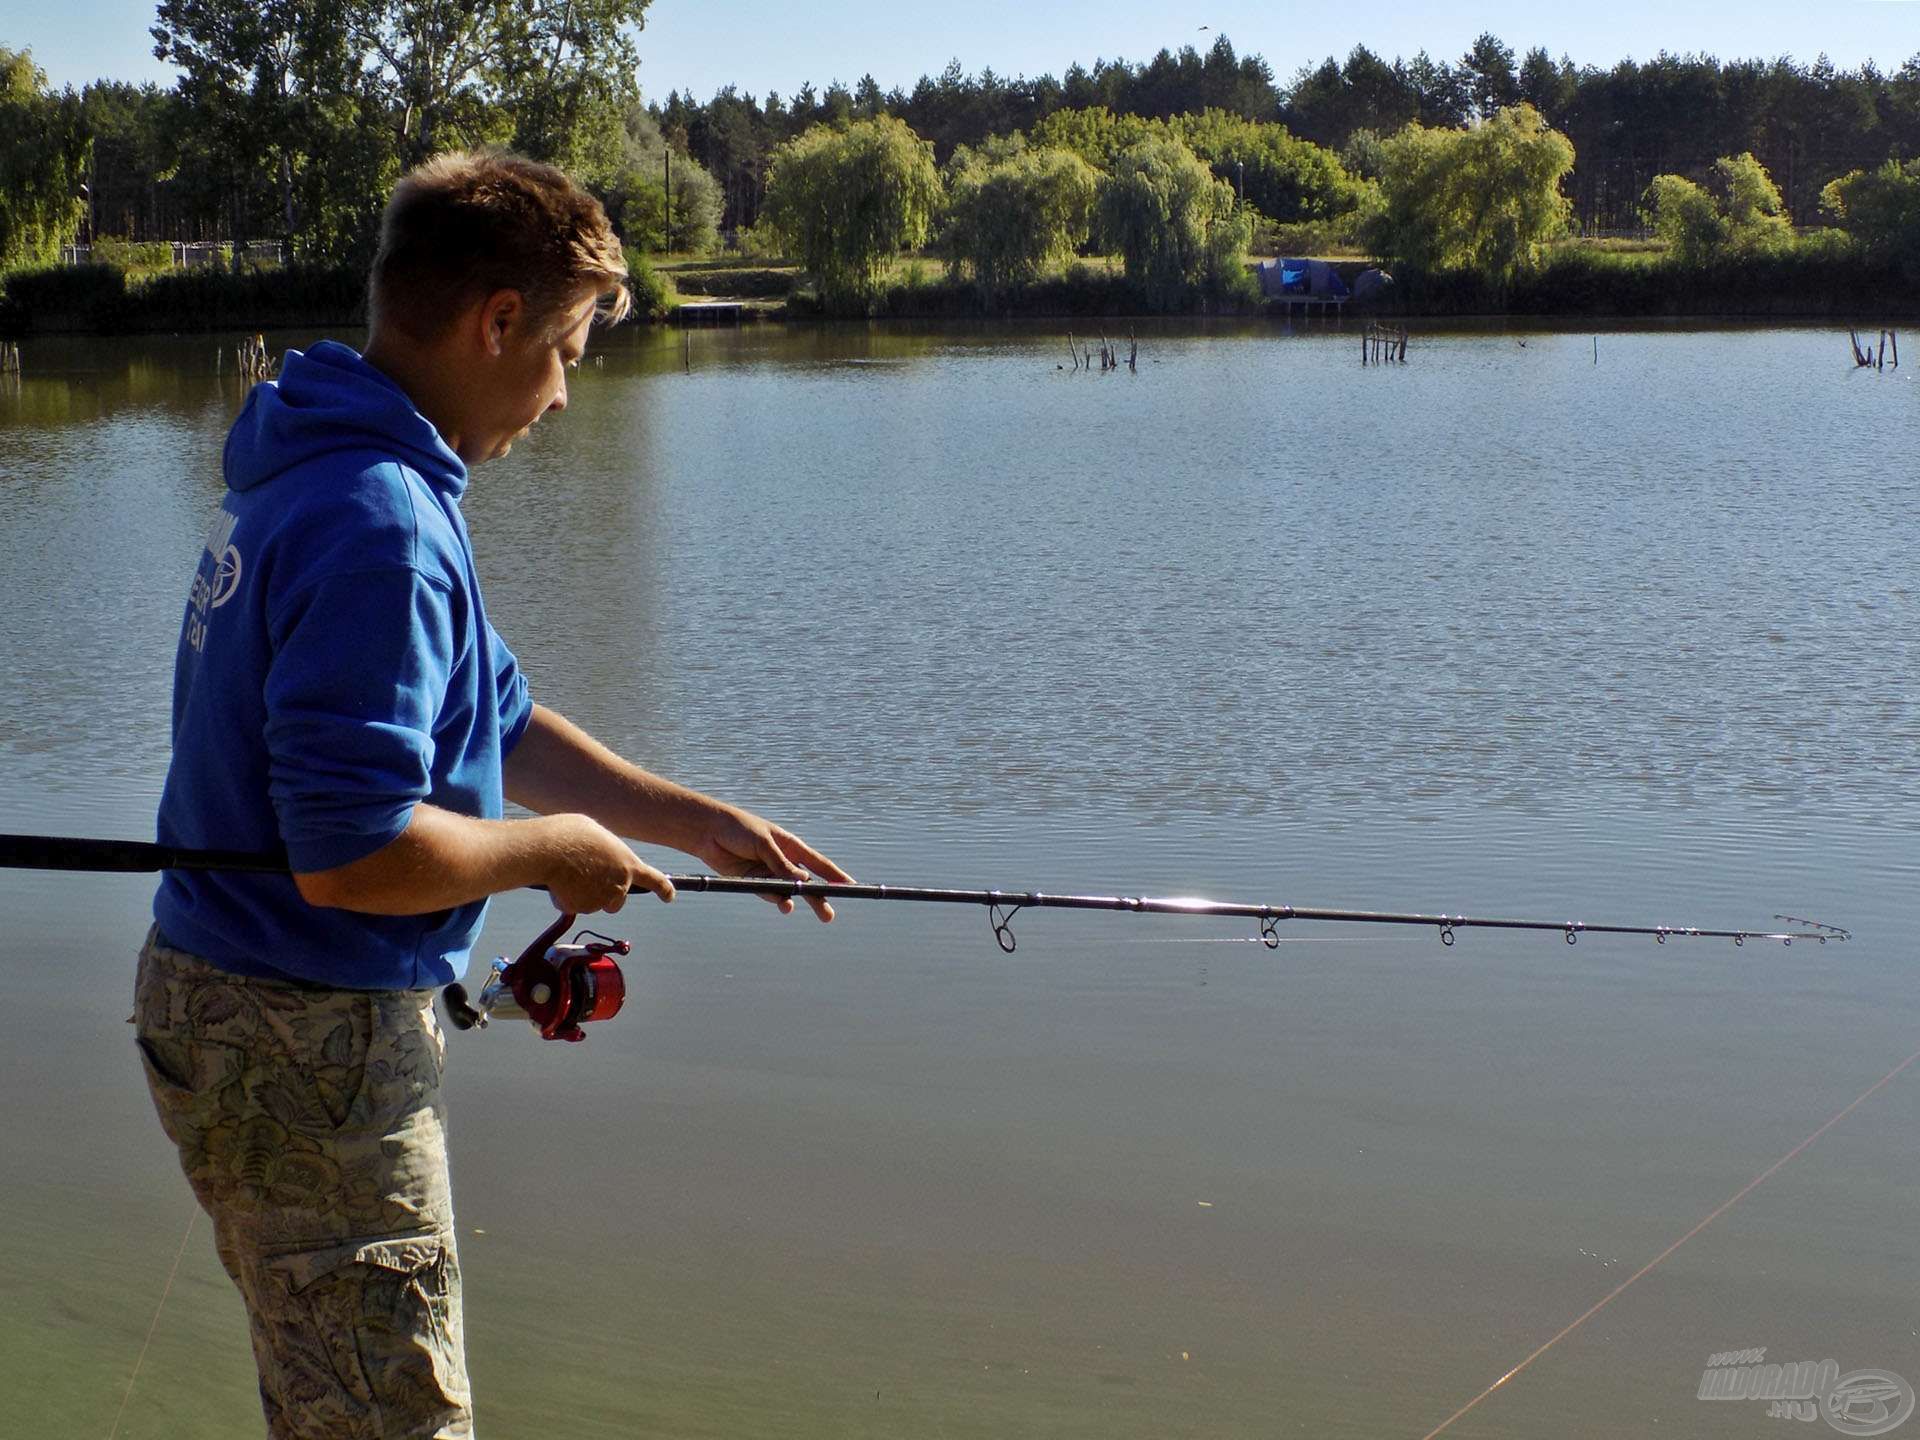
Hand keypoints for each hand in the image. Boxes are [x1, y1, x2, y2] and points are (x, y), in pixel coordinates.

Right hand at [539, 813, 673, 914]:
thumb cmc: (572, 835)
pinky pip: (571, 905)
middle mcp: (619, 886)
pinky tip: (558, 880)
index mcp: (628, 864)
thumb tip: (599, 856)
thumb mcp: (598, 833)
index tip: (669, 896)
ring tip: (569, 872)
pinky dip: (564, 896)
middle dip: (605, 895)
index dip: (663, 889)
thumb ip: (606, 851)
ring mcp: (599, 900)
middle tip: (587, 877)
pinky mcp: (579, 908)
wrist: (550, 849)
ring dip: (583, 894)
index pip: (655, 880)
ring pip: (592, 903)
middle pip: (617, 901)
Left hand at [689, 805, 851, 921]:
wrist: (708, 832)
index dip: (835, 875)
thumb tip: (803, 882)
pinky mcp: (752, 881)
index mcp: (791, 846)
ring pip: (787, 892)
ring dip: (792, 901)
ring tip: (792, 907)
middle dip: (818, 898)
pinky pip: (767, 893)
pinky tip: (781, 904)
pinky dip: (774, 899)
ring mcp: (768, 872)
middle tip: (829, 916)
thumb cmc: (739, 829)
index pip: (818, 863)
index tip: (851, 886)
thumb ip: (781, 864)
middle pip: (806, 883)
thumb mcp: (763, 843)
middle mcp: (782, 861)